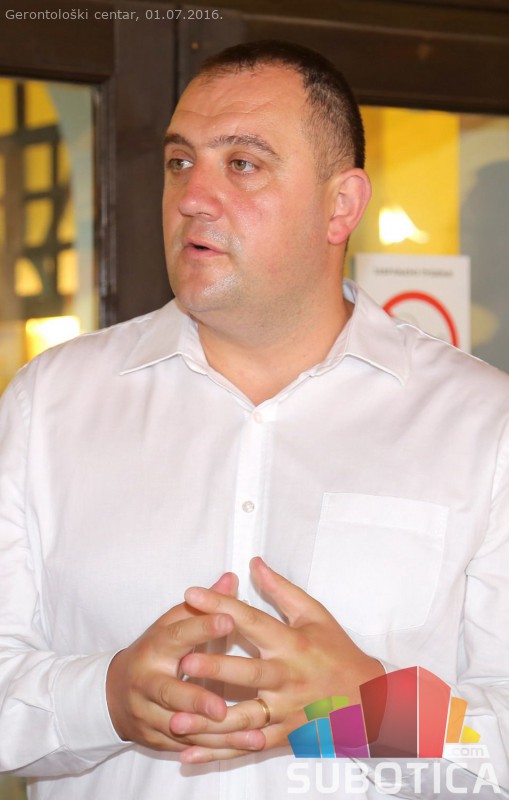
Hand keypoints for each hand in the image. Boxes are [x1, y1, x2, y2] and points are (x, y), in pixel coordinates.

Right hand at [106, 572, 262, 752]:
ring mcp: (150, 714)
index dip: (202, 627)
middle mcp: (148, 682)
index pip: (178, 635)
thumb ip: (202, 605)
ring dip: (215, 733)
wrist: (114, 696)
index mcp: (155, 647)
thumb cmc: (155, 652)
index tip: (229, 619)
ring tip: (251, 733)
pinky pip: (190, 747)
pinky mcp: (157, 740)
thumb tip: (230, 578)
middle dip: (195, 700)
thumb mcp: (171, 624)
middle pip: (170, 693)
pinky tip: (247, 744)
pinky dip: (218, 749)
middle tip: (221, 707)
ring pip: (182, 727)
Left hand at [172, 557, 383, 762]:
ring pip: (243, 718)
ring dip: (209, 720)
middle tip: (184, 662)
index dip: (221, 607)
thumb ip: (281, 589)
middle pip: (247, 673)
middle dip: (216, 668)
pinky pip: (246, 746)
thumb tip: (254, 562)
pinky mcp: (282, 737)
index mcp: (291, 644)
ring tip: (176, 719)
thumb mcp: (314, 614)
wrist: (369, 700)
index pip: (252, 621)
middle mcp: (286, 678)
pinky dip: (218, 753)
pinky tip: (189, 755)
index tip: (191, 594)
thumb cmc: (337, 651)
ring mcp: (284, 711)